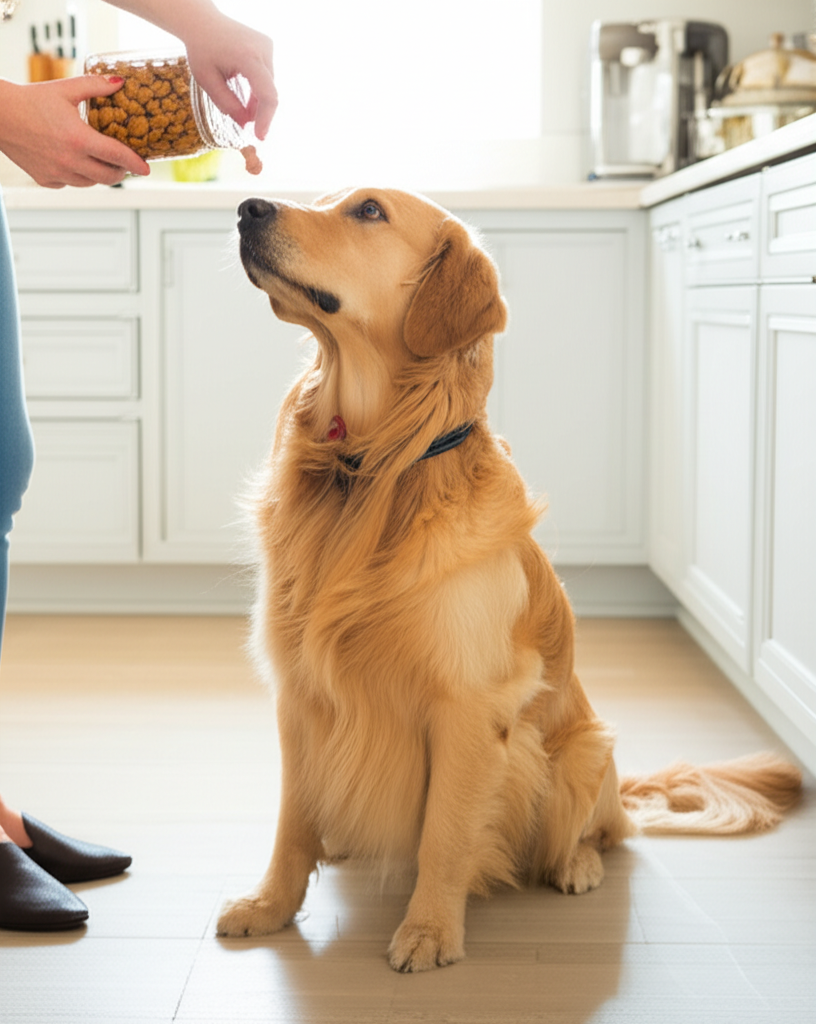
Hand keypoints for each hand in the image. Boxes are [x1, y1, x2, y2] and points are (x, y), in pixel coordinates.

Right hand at [0, 76, 149, 187]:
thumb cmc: (31, 100)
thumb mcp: (65, 89)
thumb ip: (95, 86)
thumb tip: (121, 82)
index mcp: (79, 139)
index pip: (118, 156)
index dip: (135, 163)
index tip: (146, 168)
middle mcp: (70, 161)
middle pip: (109, 176)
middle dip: (120, 171)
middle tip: (123, 163)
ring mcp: (58, 174)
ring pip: (91, 182)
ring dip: (100, 174)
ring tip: (100, 161)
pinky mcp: (46, 180)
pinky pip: (71, 183)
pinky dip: (78, 175)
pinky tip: (74, 161)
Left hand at [180, 12, 277, 139]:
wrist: (202, 22)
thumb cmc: (201, 49)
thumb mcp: (207, 80)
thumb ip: (227, 104)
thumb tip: (245, 124)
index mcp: (247, 57)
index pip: (267, 94)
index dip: (266, 118)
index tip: (260, 136)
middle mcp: (262, 49)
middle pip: (269, 91)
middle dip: (258, 110)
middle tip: (244, 122)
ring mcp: (267, 46)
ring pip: (268, 85)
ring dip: (257, 99)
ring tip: (242, 106)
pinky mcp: (267, 46)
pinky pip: (266, 75)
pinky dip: (257, 87)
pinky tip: (246, 91)